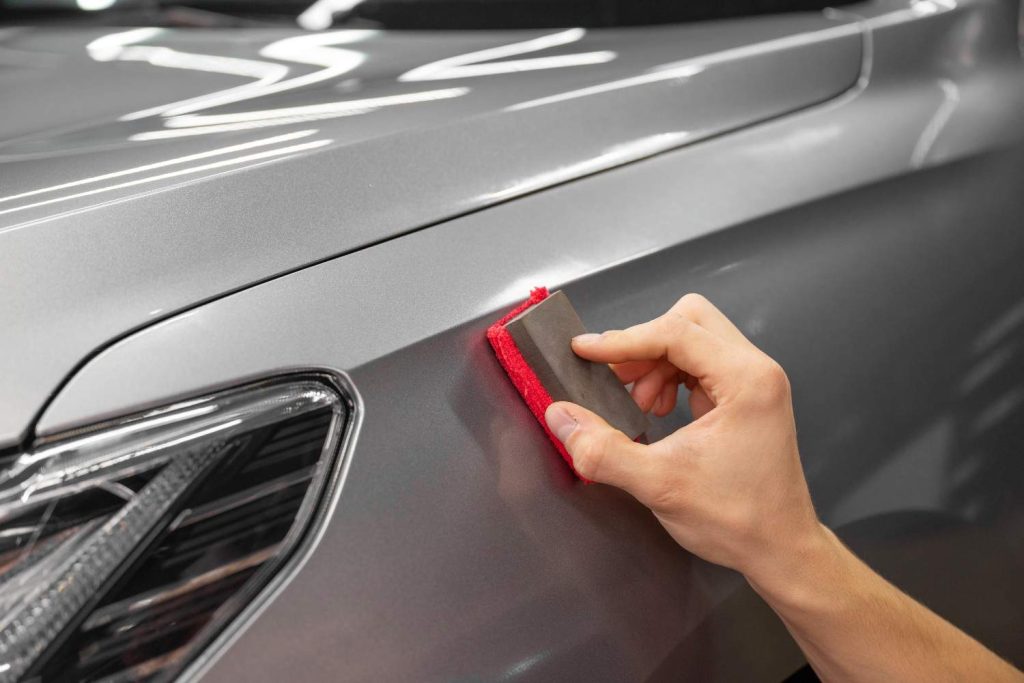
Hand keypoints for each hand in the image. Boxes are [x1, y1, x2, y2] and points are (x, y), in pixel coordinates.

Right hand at [544, 294, 822, 579]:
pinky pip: (699, 363)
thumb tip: (560, 417)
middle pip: (688, 321)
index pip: (675, 332)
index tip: (584, 351)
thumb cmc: (739, 520)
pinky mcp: (746, 396)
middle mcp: (757, 371)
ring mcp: (754, 382)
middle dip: (643, 345)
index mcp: (747, 381)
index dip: (622, 340)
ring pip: (692, 338)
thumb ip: (602, 450)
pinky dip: (669, 377)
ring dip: (654, 363)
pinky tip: (656, 410)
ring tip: (638, 405)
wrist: (779, 550)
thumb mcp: (658, 485)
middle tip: (616, 379)